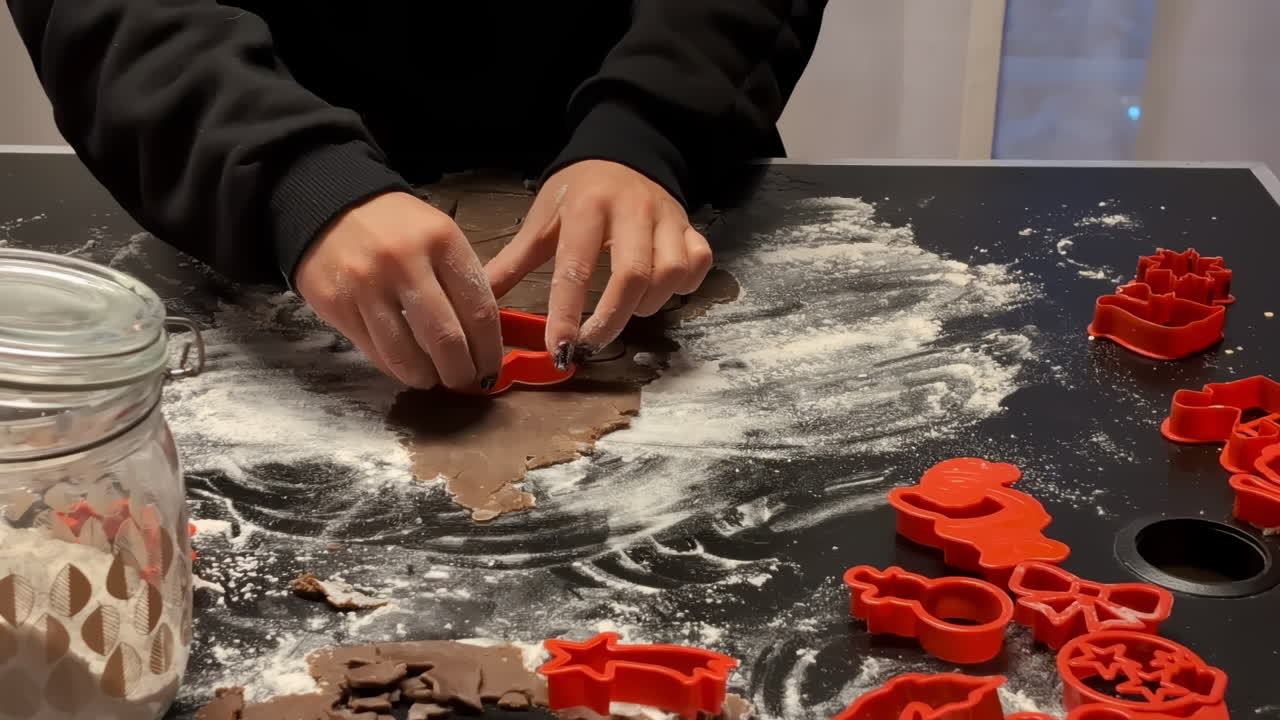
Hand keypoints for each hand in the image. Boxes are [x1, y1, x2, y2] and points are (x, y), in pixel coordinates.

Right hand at [294, 191, 502, 389]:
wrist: (326, 203)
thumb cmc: (394, 225)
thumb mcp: (438, 234)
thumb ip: (462, 279)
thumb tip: (485, 336)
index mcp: (442, 240)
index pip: (479, 309)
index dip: (490, 349)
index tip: (492, 367)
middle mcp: (405, 262)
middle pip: (446, 339)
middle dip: (461, 371)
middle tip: (465, 380)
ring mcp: (367, 285)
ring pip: (407, 355)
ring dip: (428, 377)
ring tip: (434, 378)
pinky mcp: (337, 305)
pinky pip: (375, 353)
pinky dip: (396, 369)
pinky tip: (406, 368)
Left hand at [485, 160, 712, 366]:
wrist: (622, 152)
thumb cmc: (577, 192)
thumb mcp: (543, 220)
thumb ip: (515, 261)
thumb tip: (482, 299)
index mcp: (587, 207)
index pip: (577, 266)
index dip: (568, 313)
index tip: (559, 349)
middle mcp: (632, 209)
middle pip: (633, 275)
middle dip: (612, 320)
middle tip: (591, 344)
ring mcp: (667, 217)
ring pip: (670, 273)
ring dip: (648, 304)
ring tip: (625, 311)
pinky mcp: (690, 225)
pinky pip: (698, 264)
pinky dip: (682, 288)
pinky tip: (659, 291)